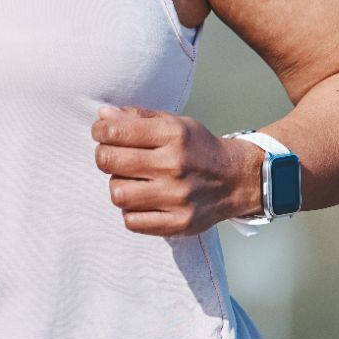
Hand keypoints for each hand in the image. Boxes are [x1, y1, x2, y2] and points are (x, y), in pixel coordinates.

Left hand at [90, 104, 262, 236]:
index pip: (115, 132)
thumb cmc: (197, 148)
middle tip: (112, 157)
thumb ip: (136, 117)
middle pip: (109, 162)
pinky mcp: (180, 223)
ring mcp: (178, 197)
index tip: (103, 133)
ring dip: (117, 185)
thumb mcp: (173, 123)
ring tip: (130, 180)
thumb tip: (102, 116)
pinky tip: (142, 201)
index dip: (100, 131)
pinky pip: (132, 221)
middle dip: (103, 156)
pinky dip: (130, 211)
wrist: (238, 179)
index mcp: (173, 135)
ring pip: (117, 194)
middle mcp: (175, 165)